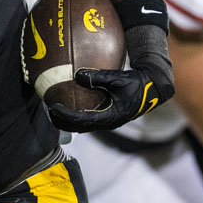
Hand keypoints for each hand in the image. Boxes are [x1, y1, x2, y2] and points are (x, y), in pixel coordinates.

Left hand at [49, 67, 169, 131]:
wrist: (154, 88)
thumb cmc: (138, 82)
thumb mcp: (119, 78)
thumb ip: (99, 77)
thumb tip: (77, 75)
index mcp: (111, 117)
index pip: (82, 119)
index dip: (66, 114)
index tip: (53, 106)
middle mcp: (108, 123)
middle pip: (79, 128)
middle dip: (62, 122)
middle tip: (48, 111)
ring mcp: (108, 122)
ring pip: (83, 126)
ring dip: (68, 121)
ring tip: (54, 111)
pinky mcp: (108, 117)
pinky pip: (88, 120)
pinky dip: (76, 116)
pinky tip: (69, 105)